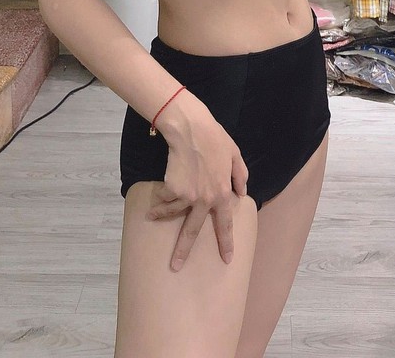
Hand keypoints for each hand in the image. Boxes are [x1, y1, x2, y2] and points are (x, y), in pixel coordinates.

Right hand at [146, 120, 250, 271]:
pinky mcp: (172, 189)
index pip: (225, 224)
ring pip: (172, 213)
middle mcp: (205, 200)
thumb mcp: (235, 154)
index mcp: (222, 194)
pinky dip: (158, 198)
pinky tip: (154, 196)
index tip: (226, 259)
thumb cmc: (215, 138)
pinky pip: (164, 197)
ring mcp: (187, 196)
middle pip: (192, 231)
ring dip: (160, 216)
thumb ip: (240, 175)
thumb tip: (242, 193)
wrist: (191, 129)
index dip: (226, 242)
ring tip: (152, 217)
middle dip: (183, 251)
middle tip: (175, 266)